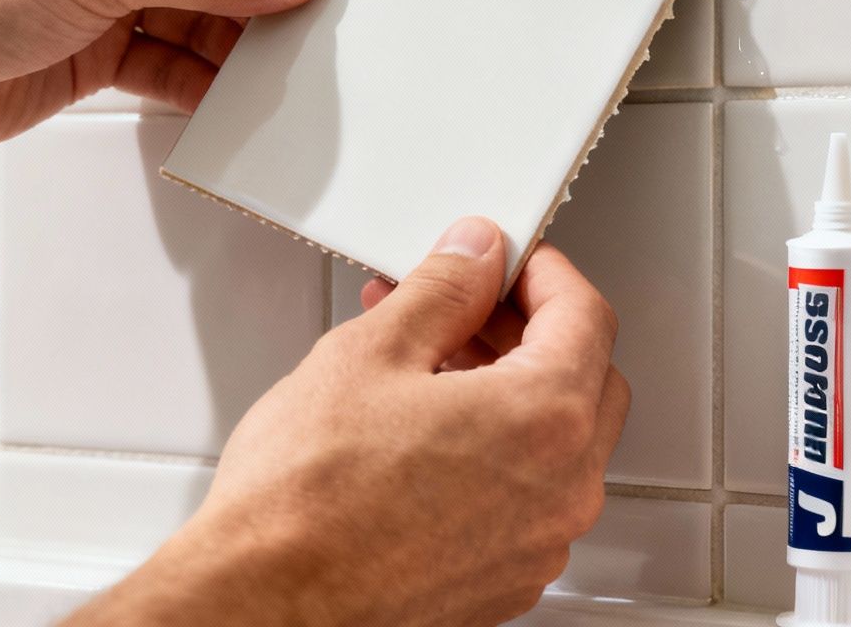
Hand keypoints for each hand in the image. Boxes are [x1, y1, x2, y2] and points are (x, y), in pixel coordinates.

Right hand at [71, 220, 629, 626]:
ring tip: (429, 362)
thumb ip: (442, 290)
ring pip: (558, 442)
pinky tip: (429, 431)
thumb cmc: (305, 503)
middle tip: (469, 306)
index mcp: (545, 419)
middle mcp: (563, 490)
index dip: (543, 273)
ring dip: (511, 390)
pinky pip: (528, 498)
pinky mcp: (505, 580)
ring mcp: (537, 544)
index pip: (585, 316)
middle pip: (587, 379)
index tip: (507, 261)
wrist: (263, 604)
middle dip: (533, 330)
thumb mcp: (370, 353)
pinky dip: (498, 453)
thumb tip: (474, 257)